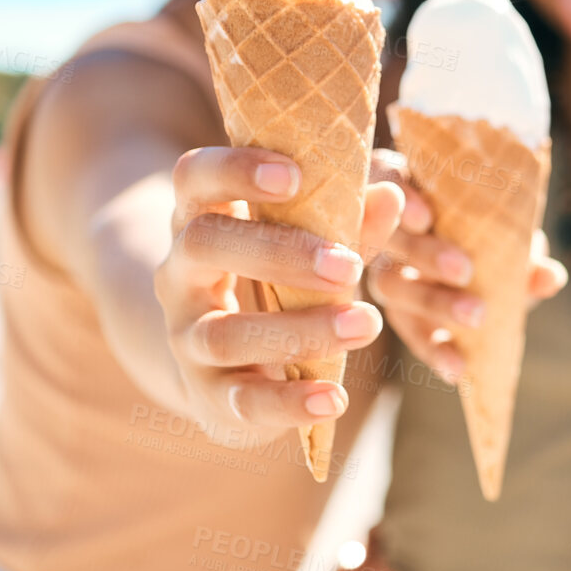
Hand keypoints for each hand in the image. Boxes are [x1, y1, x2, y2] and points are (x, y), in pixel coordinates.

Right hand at [155, 146, 403, 435]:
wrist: (222, 367)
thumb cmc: (278, 283)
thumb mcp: (308, 246)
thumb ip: (347, 223)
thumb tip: (392, 193)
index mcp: (202, 219)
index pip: (194, 178)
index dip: (234, 168)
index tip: (292, 174)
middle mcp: (179, 275)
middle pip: (204, 245)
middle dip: (279, 252)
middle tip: (348, 267)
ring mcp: (186, 338)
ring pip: (224, 334)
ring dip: (300, 330)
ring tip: (366, 324)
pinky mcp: (207, 395)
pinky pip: (241, 401)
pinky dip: (290, 402)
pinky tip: (335, 398)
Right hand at [365, 148, 566, 383]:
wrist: (486, 263)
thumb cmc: (492, 229)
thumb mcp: (509, 235)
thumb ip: (523, 252)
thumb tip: (549, 277)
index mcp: (409, 186)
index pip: (386, 177)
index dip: (398, 193)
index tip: (425, 216)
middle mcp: (386, 228)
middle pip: (389, 239)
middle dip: (425, 255)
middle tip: (464, 270)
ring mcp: (386, 271)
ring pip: (391, 286)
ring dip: (434, 303)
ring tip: (474, 318)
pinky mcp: (400, 315)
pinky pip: (411, 333)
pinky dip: (436, 349)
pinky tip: (457, 368)